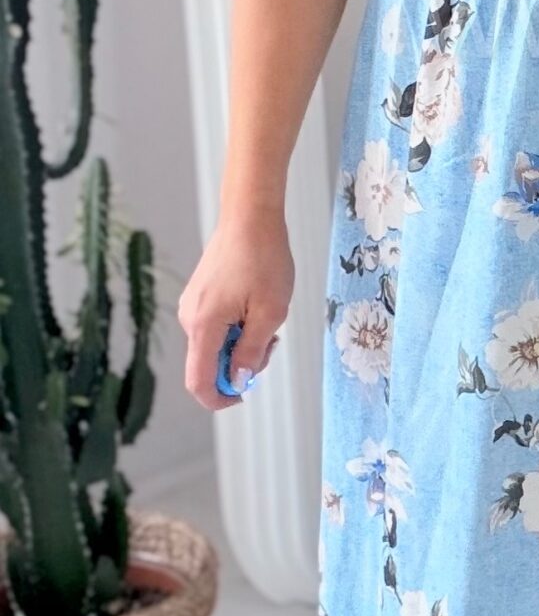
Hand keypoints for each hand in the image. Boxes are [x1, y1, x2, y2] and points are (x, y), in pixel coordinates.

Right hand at [177, 211, 293, 413]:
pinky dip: (236, 328)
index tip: (246, 394)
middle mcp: (190, 318)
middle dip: (240, 365)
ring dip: (241, 344)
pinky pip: (214, 327)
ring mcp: (192, 306)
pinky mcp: (199, 296)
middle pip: (209, 365)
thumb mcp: (270, 312)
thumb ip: (252, 352)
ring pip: (214, 345)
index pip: (198, 382)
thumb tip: (238, 381)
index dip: (220, 399)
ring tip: (267, 316)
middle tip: (271, 341)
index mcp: (204, 326)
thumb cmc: (264, 259)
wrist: (250, 216)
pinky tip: (256, 306)